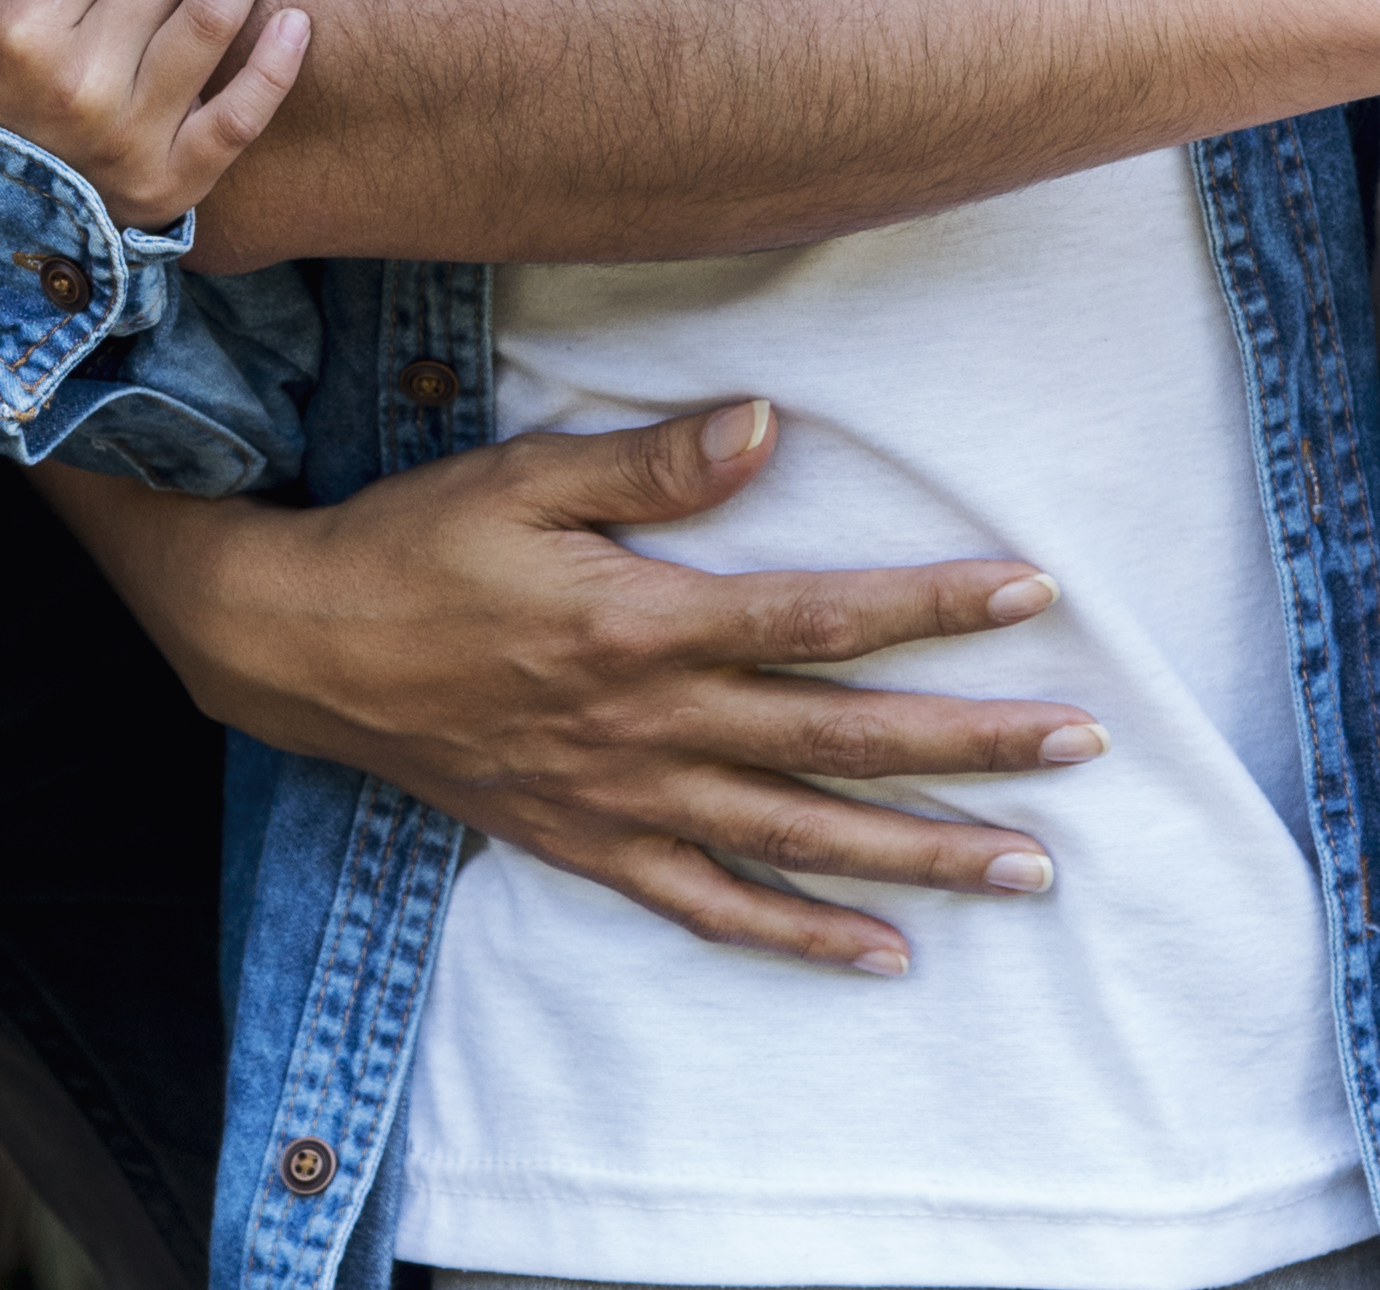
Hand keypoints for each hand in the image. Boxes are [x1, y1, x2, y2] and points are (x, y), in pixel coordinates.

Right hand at [48, 402, 1104, 976]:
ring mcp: (626, 798)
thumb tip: (767, 426)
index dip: (931, 605)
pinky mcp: (592, 844)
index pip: (818, 618)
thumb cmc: (414, 541)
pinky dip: (801, 936)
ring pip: (800, 836)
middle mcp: (650, 725)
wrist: (299, 645)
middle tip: (1080, 751)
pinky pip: (712, 906)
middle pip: (838, 740)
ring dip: (921, 853)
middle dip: (968, 744)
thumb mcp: (522, 476)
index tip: (1033, 594)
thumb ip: (649, 466)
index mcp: (644, 624)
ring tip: (1028, 866)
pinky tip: (885, 953)